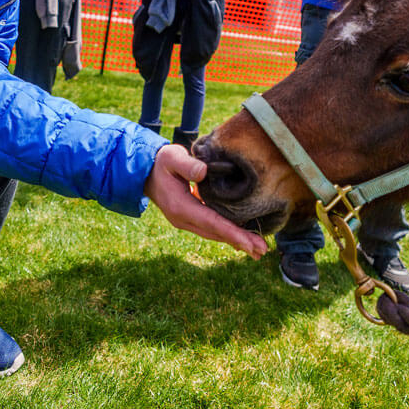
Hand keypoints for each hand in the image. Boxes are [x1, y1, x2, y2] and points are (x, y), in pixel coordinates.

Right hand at [144, 145, 266, 259]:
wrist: (146, 171)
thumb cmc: (162, 162)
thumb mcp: (172, 157)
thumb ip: (187, 164)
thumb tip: (204, 173)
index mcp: (181, 207)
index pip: (212, 223)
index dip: (232, 233)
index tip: (250, 243)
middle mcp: (183, 219)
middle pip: (216, 233)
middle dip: (240, 242)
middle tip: (262, 251)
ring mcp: (185, 221)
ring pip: (214, 234)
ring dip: (236, 241)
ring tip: (257, 250)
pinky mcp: (189, 218)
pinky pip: (211, 228)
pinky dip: (227, 234)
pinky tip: (241, 239)